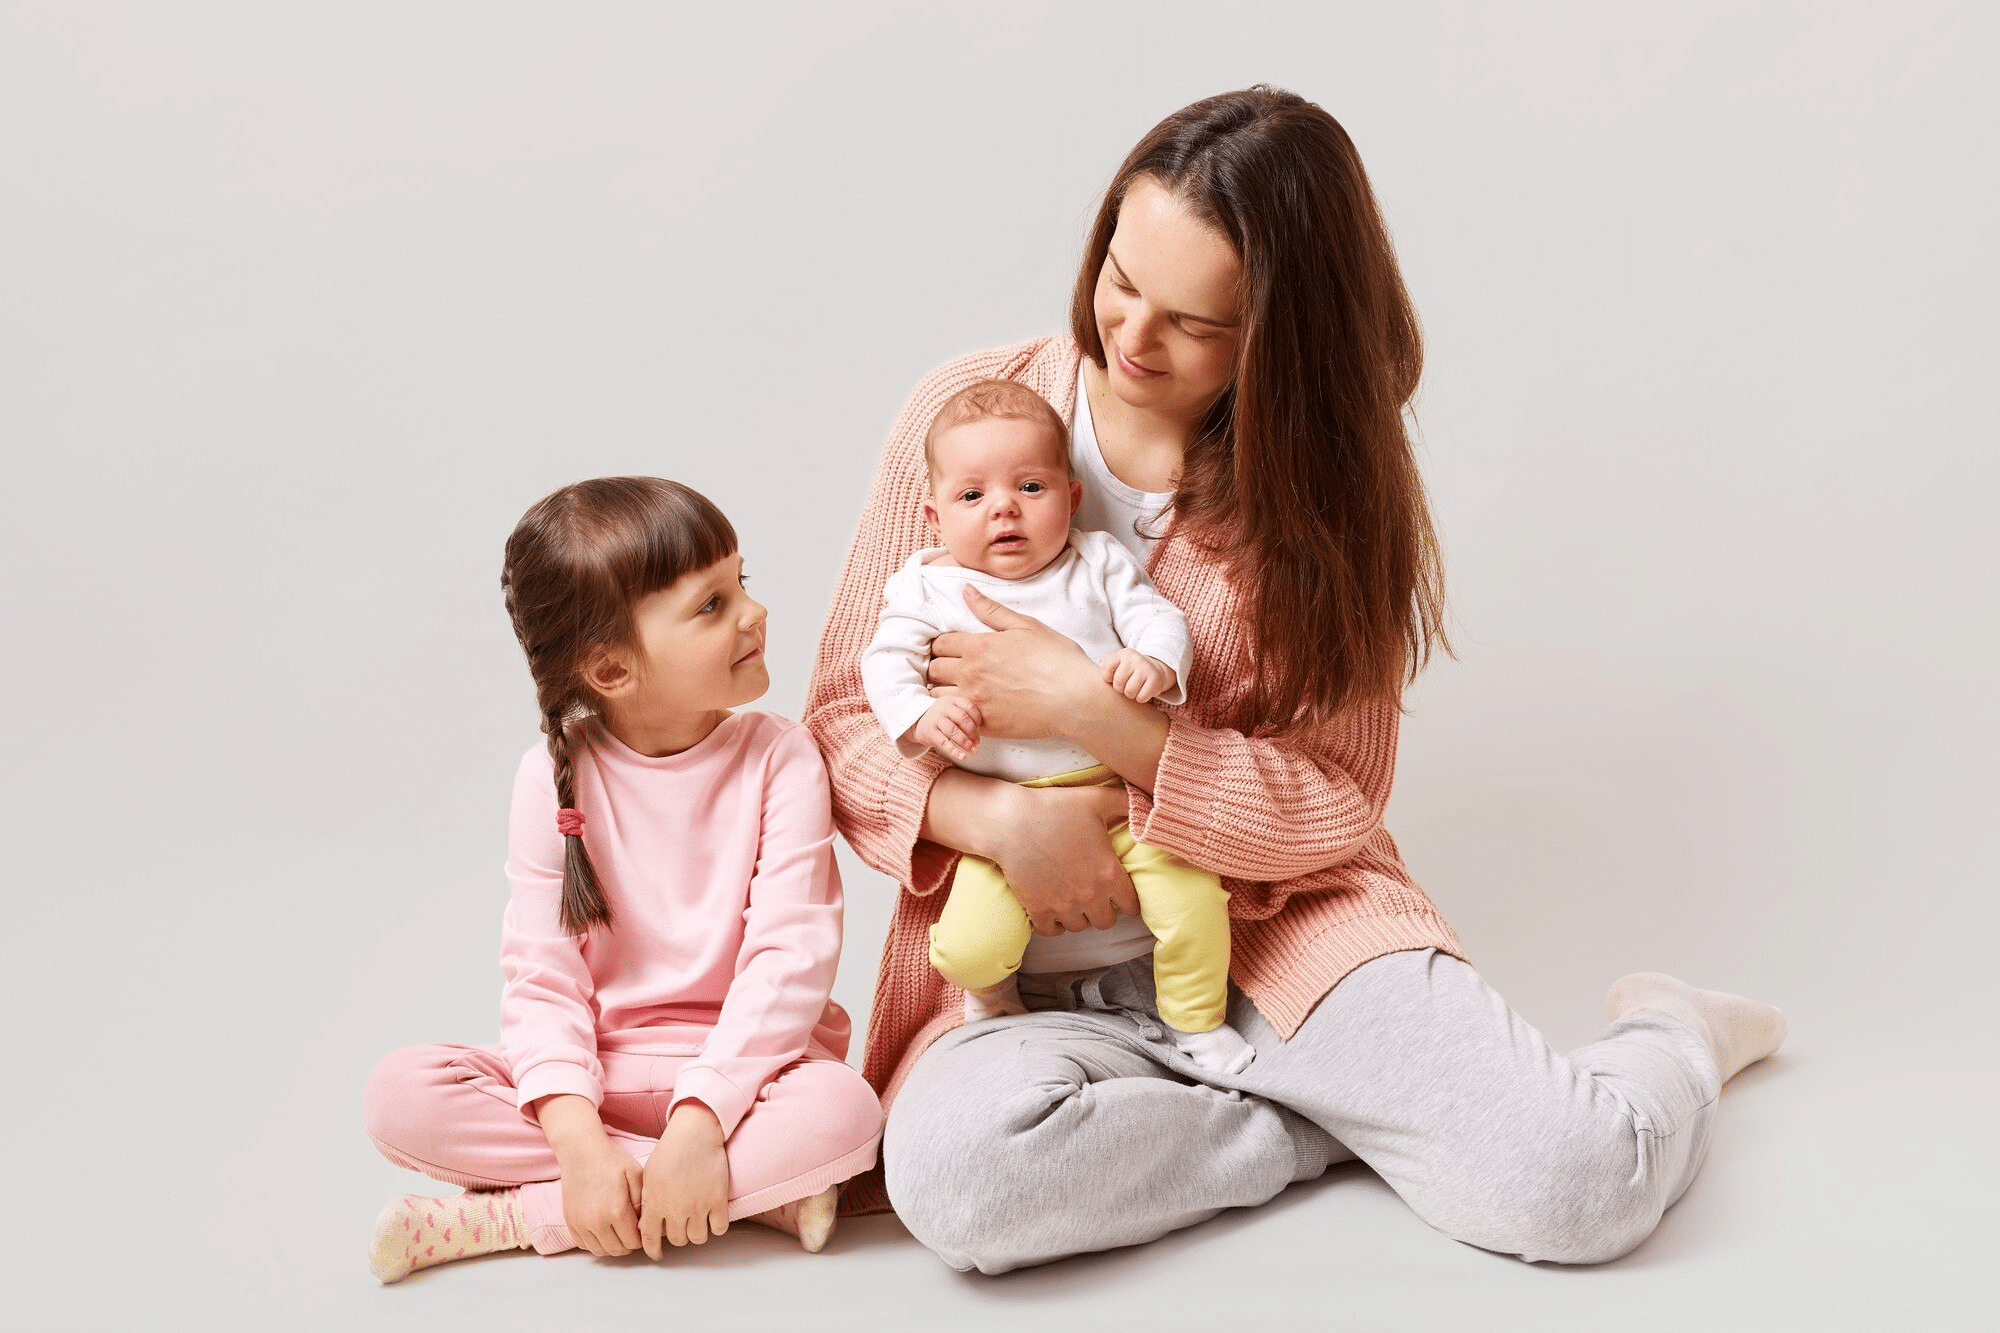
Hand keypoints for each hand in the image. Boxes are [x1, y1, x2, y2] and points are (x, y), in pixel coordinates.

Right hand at [540, 1097, 643, 1257]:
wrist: (581, 1151)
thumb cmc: (611, 1161)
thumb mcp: (636, 1176)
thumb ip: (642, 1203)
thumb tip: (644, 1225)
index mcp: (616, 1211)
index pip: (633, 1242)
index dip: (642, 1239)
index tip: (643, 1230)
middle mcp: (596, 1221)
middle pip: (618, 1250)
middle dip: (629, 1245)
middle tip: (634, 1233)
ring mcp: (580, 1223)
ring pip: (601, 1251)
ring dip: (613, 1247)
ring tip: (620, 1234)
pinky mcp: (570, 1221)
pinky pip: (584, 1245)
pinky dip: (596, 1244)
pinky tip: (604, 1232)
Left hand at [639, 1102, 729, 1256]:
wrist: (695, 1133)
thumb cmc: (671, 1150)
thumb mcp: (649, 1175)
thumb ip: (647, 1201)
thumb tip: (645, 1223)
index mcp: (655, 1203)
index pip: (650, 1237)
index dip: (652, 1250)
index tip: (656, 1254)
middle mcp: (676, 1209)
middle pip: (677, 1240)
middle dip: (678, 1236)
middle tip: (681, 1226)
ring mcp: (698, 1206)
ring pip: (698, 1238)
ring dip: (697, 1233)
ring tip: (697, 1222)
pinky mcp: (718, 1201)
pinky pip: (719, 1229)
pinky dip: (716, 1226)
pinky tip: (713, 1218)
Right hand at [908, 696, 982, 762]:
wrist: (918, 722)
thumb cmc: (942, 718)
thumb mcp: (951, 710)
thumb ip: (964, 715)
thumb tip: (980, 732)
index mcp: (952, 700)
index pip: (969, 706)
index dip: (977, 718)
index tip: (980, 728)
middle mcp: (943, 707)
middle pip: (962, 718)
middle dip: (973, 732)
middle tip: (978, 742)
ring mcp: (936, 719)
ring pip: (954, 731)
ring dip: (966, 743)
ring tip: (974, 751)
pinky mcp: (930, 732)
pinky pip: (944, 743)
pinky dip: (955, 751)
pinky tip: (962, 756)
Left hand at [926, 587, 1098, 739]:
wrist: (1075, 700)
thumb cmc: (1057, 660)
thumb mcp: (1026, 626)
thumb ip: (991, 610)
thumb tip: (966, 591)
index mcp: (979, 647)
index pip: (939, 643)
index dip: (942, 644)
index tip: (951, 648)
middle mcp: (970, 674)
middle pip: (934, 668)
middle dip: (938, 665)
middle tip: (951, 667)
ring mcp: (975, 701)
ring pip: (936, 695)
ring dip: (941, 689)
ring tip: (954, 688)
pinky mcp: (983, 725)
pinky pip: (953, 718)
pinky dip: (954, 712)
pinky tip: (965, 708)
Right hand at [993, 783, 1141, 934]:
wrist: (1011, 821)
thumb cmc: (1056, 807)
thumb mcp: (1097, 799)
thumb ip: (1127, 803)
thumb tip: (1148, 803)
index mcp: (1109, 873)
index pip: (1132, 905)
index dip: (1128, 900)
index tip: (1120, 894)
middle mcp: (1090, 895)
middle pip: (1107, 922)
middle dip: (1104, 910)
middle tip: (1096, 897)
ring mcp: (1063, 906)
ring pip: (1080, 927)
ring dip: (1079, 916)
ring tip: (1073, 900)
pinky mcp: (1038, 910)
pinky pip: (1052, 931)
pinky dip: (1053, 924)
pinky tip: (1053, 908)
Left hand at [1102, 649, 1175, 702]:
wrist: (1156, 670)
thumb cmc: (1131, 670)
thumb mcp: (1119, 664)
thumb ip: (1108, 670)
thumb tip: (1105, 683)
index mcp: (1124, 654)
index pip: (1107, 669)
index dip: (1108, 678)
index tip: (1115, 677)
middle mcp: (1135, 659)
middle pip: (1118, 682)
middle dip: (1120, 688)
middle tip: (1126, 685)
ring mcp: (1146, 668)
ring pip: (1130, 691)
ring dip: (1131, 694)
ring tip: (1135, 688)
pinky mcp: (1155, 679)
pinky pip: (1141, 697)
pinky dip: (1141, 698)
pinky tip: (1143, 690)